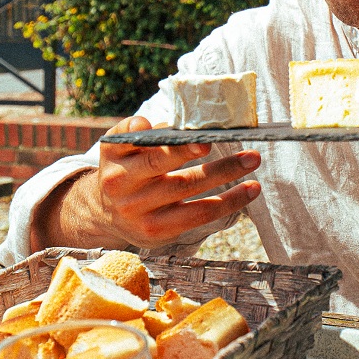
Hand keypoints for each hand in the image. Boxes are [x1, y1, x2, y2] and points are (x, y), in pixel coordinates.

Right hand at [93, 116, 261, 247]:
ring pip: (188, 190)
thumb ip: (140, 131)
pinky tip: (249, 190)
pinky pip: (198, 216)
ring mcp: (139, 211)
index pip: (138, 144)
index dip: (169, 144)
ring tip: (253, 160)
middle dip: (198, 153)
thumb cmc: (126, 169)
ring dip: (225, 174)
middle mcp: (122, 184)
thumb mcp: (121, 145)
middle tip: (234, 147)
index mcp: (114, 156)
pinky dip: (228, 202)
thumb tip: (179, 126)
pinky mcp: (157, 232)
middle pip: (164, 165)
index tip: (200, 138)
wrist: (105, 213)